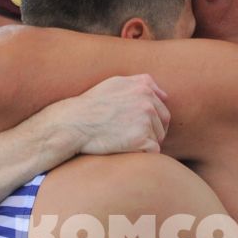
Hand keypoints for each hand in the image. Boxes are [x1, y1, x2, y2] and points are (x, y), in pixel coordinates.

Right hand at [46, 74, 169, 155]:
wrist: (74, 124)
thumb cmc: (91, 104)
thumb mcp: (115, 83)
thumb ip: (141, 83)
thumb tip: (163, 94)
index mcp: (143, 87)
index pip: (161, 107)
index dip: (152, 119)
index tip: (137, 126)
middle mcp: (148, 102)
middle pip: (163, 123)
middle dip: (153, 132)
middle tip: (134, 138)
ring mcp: (146, 121)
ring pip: (158, 138)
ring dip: (147, 143)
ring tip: (126, 143)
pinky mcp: (142, 139)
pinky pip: (153, 151)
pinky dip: (143, 154)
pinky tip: (128, 151)